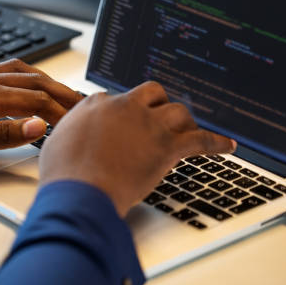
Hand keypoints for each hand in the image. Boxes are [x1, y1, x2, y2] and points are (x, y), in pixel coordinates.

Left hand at [0, 59, 83, 163]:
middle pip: (32, 81)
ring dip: (42, 79)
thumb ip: (1, 132)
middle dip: (60, 92)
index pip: (35, 100)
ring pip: (17, 71)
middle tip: (81, 102)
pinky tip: (14, 74)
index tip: (77, 121)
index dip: (59, 111)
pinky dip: (15, 70)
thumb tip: (37, 125)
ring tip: (58, 88)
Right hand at [39, 81, 235, 216]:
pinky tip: (228, 145)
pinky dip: (216, 142)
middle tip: (160, 119)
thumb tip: (75, 134)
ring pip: (178, 111)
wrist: (80, 191)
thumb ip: (72, 132)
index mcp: (98, 104)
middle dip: (158, 104)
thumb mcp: (57, 144)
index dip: (126, 112)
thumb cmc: (64, 174)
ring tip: (187, 131)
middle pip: (152, 93)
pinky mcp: (167, 146)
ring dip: (184, 121)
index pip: (119, 98)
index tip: (129, 121)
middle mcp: (125, 107)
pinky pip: (200, 140)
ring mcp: (148, 124)